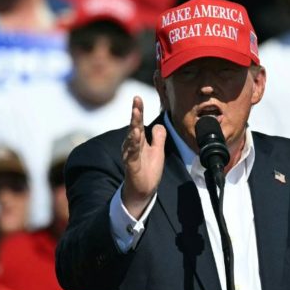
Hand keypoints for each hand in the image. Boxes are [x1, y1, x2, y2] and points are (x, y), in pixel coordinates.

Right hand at [121, 96, 165, 217]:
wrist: (144, 191)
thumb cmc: (148, 170)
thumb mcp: (158, 151)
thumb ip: (158, 138)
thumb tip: (159, 125)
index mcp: (139, 141)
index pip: (139, 123)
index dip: (139, 110)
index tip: (138, 97)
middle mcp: (132, 145)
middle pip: (134, 126)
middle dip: (135, 113)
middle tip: (136, 100)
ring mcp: (131, 155)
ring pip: (132, 137)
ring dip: (134, 124)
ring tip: (136, 112)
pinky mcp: (132, 165)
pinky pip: (132, 153)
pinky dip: (133, 143)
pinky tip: (135, 134)